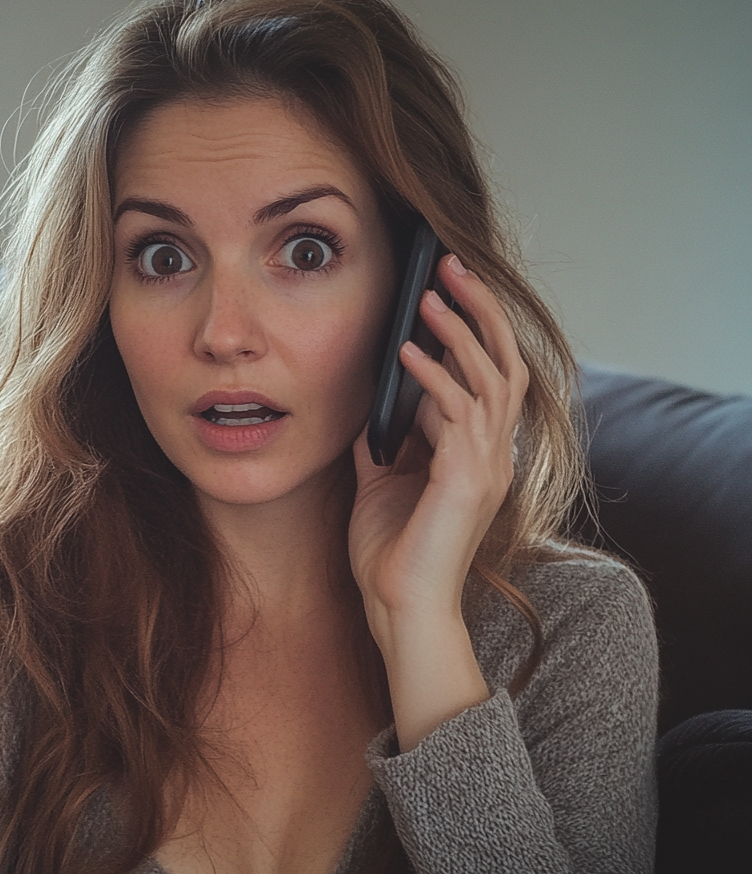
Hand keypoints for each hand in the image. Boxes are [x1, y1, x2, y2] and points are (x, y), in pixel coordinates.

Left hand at [348, 254, 528, 749]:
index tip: (442, 288)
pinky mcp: (469, 480)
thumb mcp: (379, 480)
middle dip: (480, 310)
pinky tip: (406, 352)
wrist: (399, 608)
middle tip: (452, 265)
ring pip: (489, 378)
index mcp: (477, 452)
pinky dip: (433, 377)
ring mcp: (488, 466)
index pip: (489, 374)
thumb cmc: (391, 552)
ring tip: (429, 295)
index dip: (471, 328)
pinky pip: (458, 413)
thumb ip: (384, 439)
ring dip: (458, 332)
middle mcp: (494, 453)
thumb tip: (369, 400)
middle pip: (504, 362)